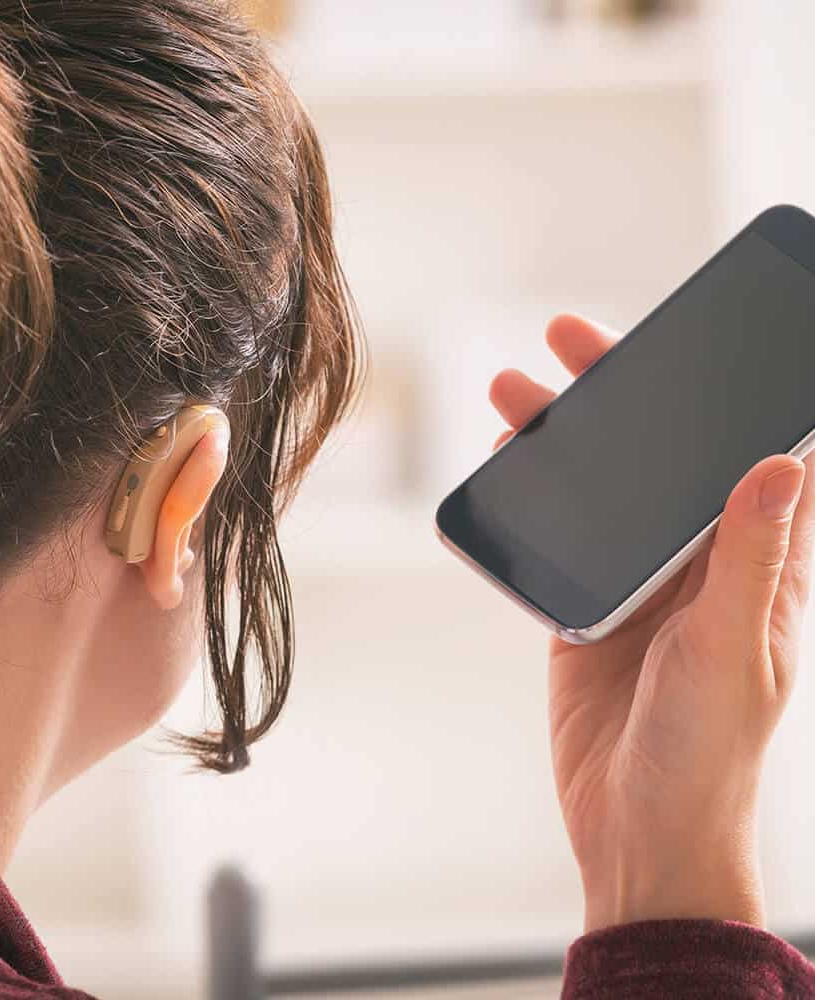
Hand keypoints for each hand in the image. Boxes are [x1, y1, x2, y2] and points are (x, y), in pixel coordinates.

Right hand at [490, 315, 814, 933]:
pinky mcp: (583, 608)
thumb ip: (749, 561)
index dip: (727, 392)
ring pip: (599, 490)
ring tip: (515, 395)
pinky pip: (557, 538)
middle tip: (572, 339)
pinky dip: (530, 500)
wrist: (637, 830)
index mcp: (754, 565)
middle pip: (657, 457)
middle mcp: (695, 563)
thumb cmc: (705, 753)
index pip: (749, 455)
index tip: (693, 334)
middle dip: (618, 395)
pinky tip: (504, 468)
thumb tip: (780, 463)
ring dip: (562, 441)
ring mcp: (634, 584)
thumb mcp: (728, 651)